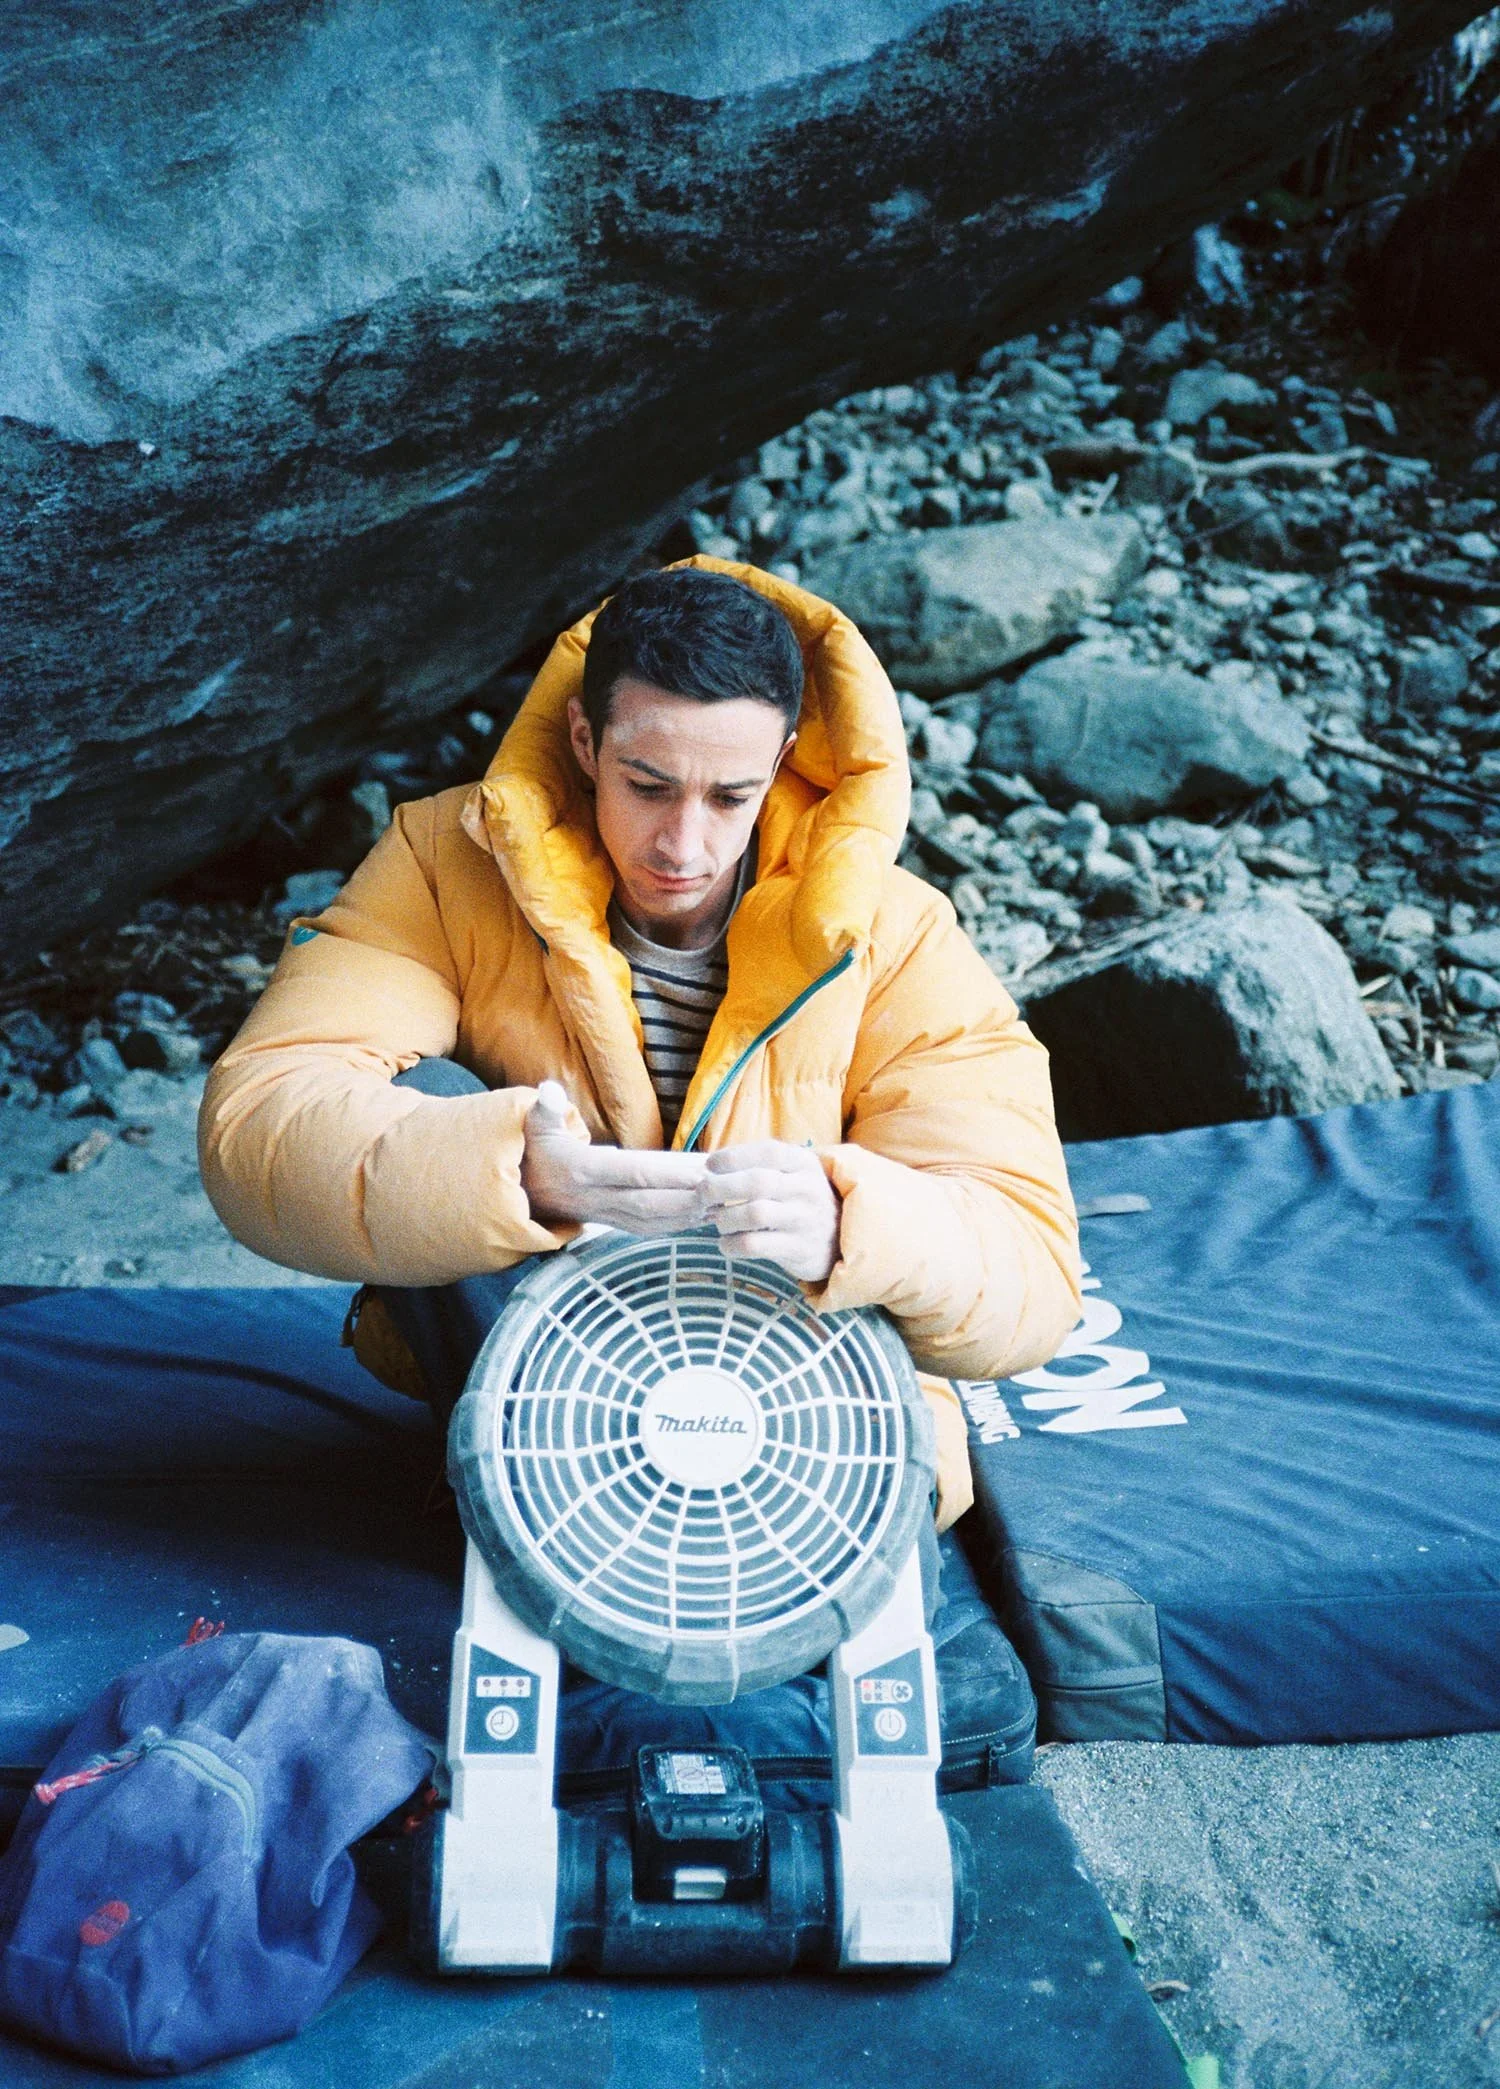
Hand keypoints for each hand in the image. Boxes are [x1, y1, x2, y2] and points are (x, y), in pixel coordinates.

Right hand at [521, 1081, 709, 1234]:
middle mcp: (595, 1197)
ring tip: (726, 1207)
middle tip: (726, 1192)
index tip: (701, 1171)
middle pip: (648, 1204)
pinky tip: (704, 1219)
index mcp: (582, 1170)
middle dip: (688, 1200)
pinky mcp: (612, 1223)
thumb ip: (545, 1108)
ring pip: (652, 1221)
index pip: (631, 1172)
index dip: (668, 1174)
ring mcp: (604, 1214)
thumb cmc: (532, 1151)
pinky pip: (648, 1229)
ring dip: (689, 1216)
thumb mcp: (533, 1125)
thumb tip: (549, 1090)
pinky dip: (678, 1226)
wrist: (518, 1192)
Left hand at [703, 1140, 841, 1283]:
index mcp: (804, 1163)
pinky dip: (731, 1245)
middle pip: (757, 1182)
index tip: (710, 1165)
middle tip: (702, 1194)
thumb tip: (711, 1169)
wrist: (839, 1239)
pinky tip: (726, 1244)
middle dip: (720, 1187)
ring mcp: (805, 1220)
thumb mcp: (793, 1174)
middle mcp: (807, 1189)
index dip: (734, 1157)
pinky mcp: (799, 1249)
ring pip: (754, 1214)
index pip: (768, 1152)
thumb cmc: (800, 1200)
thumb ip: (761, 1166)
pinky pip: (755, 1245)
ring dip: (725, 1218)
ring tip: (719, 1222)